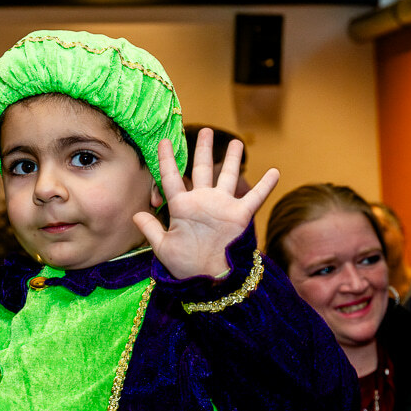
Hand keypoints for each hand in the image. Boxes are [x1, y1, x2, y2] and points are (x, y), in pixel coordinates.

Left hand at [133, 127, 277, 279]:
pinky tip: (275, 171)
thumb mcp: (164, 248)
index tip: (163, 141)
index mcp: (182, 207)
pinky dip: (265, 185)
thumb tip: (136, 214)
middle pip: (201, 169)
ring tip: (237, 142)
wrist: (210, 280)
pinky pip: (255, 197)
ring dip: (232, 159)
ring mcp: (222, 207)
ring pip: (227, 176)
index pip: (171, 178)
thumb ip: (151, 229)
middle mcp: (202, 202)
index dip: (166, 160)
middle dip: (203, 150)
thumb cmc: (185, 266)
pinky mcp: (240, 215)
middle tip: (206, 130)